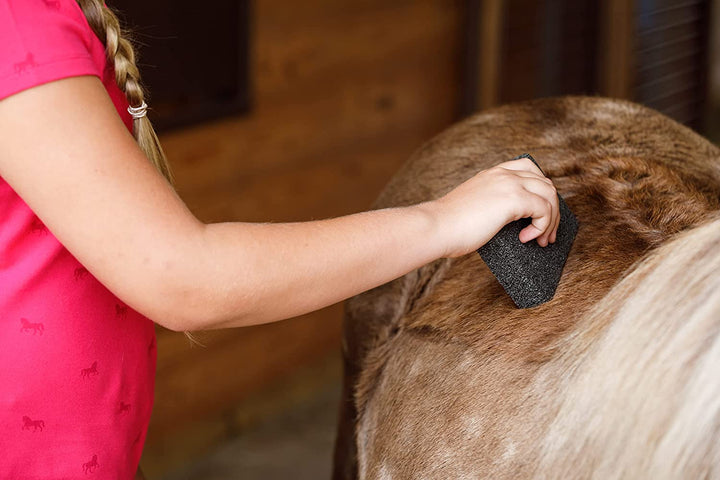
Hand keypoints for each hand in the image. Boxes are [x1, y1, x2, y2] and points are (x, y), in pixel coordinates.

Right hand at [423, 157, 559, 257]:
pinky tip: (526, 239)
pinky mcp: (514, 199)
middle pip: (546, 183)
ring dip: (551, 220)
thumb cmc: (449, 226)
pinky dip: (541, 227)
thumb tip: (516, 225)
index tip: (540, 213)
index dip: (541, 190)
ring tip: (541, 240)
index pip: (529, 169)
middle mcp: (503, 174)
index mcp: (492, 174)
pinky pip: (544, 209)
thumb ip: (494, 206)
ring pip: (550, 195)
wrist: (436, 227)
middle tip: (547, 235)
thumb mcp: (476, 207)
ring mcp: (509, 184)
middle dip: (552, 210)